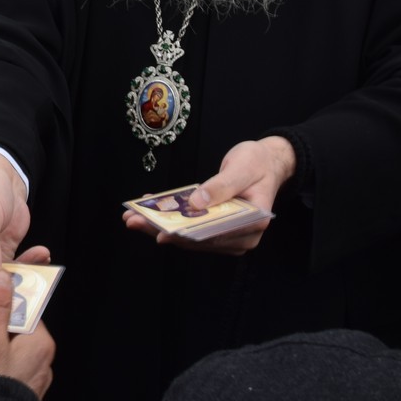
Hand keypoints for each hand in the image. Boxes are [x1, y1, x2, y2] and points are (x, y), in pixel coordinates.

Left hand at [122, 136, 293, 254]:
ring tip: (133, 217)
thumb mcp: (242, 168)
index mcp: (253, 223)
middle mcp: (241, 236)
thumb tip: (196, 203)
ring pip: (190, 236)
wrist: (267, 162)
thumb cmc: (258, 164)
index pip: (215, 234)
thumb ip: (221, 186)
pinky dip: (169, 219)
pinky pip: (191, 228)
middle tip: (134, 220)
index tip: (160, 233)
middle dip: (163, 230)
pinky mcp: (217, 229)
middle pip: (197, 238)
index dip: (187, 236)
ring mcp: (228, 235)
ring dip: (160, 227)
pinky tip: (148, 210)